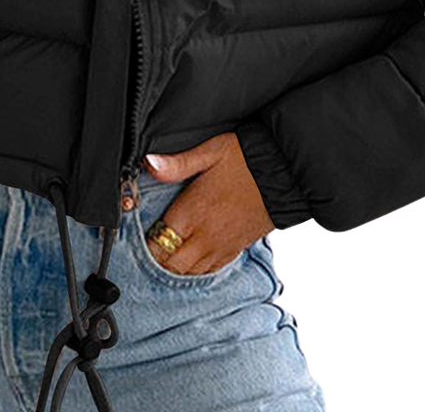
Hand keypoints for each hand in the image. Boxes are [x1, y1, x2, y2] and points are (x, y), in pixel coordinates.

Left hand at [143, 133, 276, 275]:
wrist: (287, 173)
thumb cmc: (247, 158)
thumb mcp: (211, 151)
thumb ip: (178, 162)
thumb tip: (149, 163)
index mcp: (193, 212)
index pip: (157, 242)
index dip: (143, 244)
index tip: (137, 236)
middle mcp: (205, 236)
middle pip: (170, 265)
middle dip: (156, 260)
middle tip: (149, 247)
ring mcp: (221, 247)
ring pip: (188, 273)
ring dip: (174, 268)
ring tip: (165, 255)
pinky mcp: (236, 250)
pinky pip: (210, 272)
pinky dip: (195, 271)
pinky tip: (190, 261)